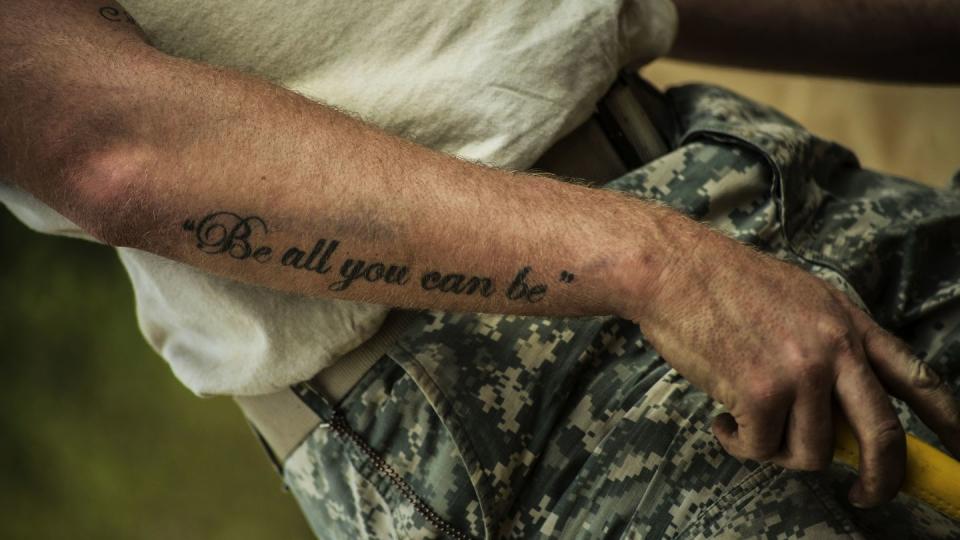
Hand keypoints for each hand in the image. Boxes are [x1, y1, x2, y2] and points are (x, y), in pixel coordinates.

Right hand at [629, 222, 959, 507]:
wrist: (674, 271)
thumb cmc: (723, 282)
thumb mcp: (800, 298)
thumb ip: (829, 343)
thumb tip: (837, 402)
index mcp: (849, 323)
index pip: (916, 377)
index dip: (946, 421)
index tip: (957, 451)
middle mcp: (835, 349)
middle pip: (883, 435)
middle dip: (882, 479)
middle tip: (865, 495)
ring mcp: (800, 372)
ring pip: (812, 452)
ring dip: (777, 450)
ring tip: (747, 423)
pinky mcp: (761, 393)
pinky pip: (761, 448)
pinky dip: (739, 443)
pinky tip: (722, 419)